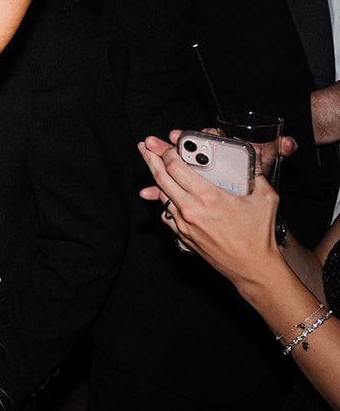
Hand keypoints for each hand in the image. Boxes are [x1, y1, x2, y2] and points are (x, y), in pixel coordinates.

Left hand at [139, 132, 281, 288]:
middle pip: (160, 178)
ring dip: (157, 179)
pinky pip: (166, 213)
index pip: (176, 167)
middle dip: (150, 158)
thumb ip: (255, 173)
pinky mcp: (182, 235)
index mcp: (208, 197)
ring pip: (162, 195)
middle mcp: (190, 210)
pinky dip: (165, 200)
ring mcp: (183, 224)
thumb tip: (250, 157)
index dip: (168, 152)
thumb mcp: (265, 198)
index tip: (167, 143)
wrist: (253, 267)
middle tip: (144, 146)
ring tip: (154, 165)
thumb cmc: (260, 235)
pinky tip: (168, 193)